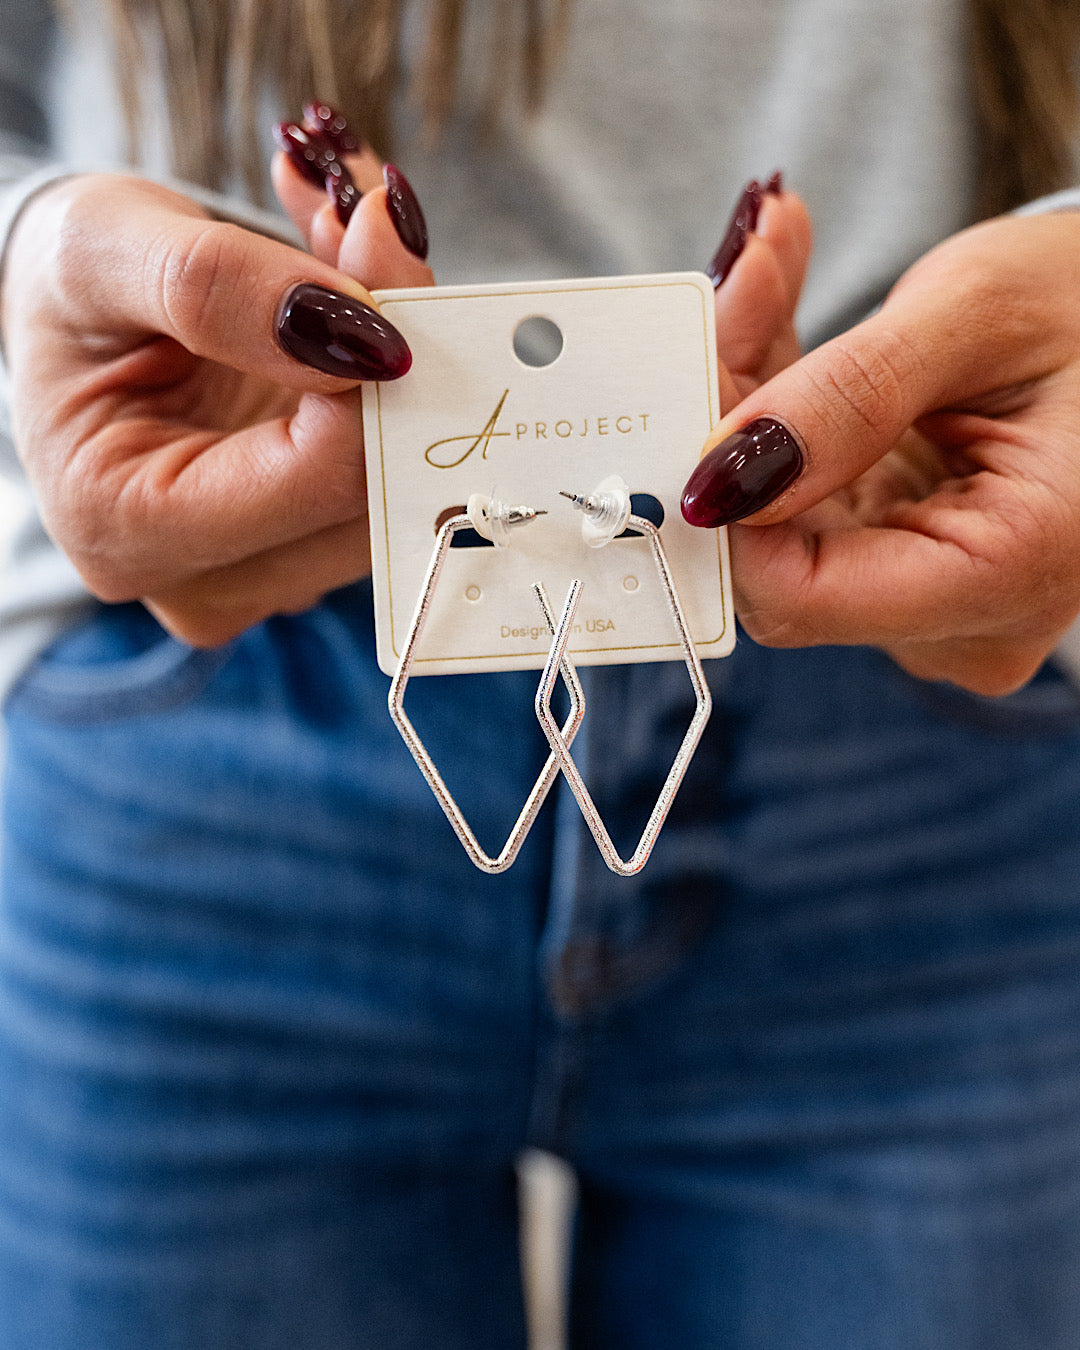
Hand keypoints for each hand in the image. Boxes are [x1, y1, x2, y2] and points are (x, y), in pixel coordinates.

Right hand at [0, 167, 426, 646]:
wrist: (75, 320)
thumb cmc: (66, 291)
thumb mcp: (99, 250)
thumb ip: (213, 286)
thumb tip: (360, 334)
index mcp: (129, 529)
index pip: (320, 478)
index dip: (373, 367)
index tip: (372, 239)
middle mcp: (210, 579)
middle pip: (376, 494)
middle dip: (397, 348)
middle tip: (374, 219)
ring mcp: (271, 570)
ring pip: (405, 482)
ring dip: (403, 347)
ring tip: (347, 235)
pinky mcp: (313, 542)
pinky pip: (400, 465)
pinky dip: (396, 366)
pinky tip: (354, 283)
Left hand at [682, 210, 1079, 694]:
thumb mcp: (977, 318)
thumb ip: (844, 401)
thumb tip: (715, 481)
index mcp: (1009, 572)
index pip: (797, 594)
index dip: (724, 502)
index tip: (695, 378)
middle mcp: (963, 616)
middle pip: (778, 552)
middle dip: (733, 418)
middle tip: (734, 285)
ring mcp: (930, 594)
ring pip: (779, 520)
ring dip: (753, 392)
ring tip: (765, 262)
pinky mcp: (905, 556)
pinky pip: (804, 497)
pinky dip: (782, 405)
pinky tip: (778, 298)